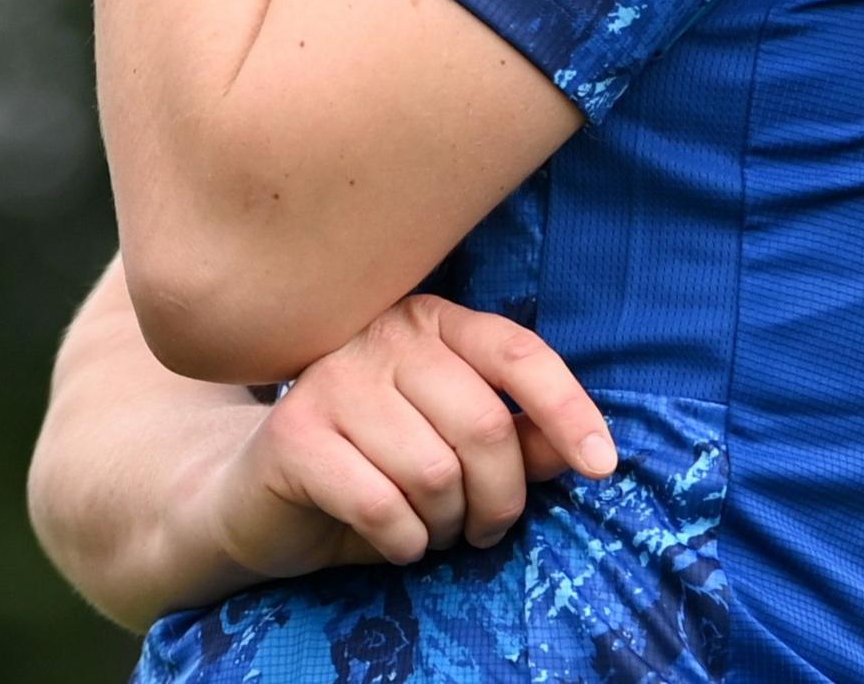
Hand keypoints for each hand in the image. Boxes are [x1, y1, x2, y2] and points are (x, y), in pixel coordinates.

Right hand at [195, 295, 618, 578]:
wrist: (262, 499)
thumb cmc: (375, 469)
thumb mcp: (458, 454)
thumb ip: (519, 441)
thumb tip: (586, 451)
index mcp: (428, 322)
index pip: (516, 352)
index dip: (567, 410)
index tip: (601, 467)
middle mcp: (376, 336)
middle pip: (482, 426)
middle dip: (498, 500)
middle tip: (480, 527)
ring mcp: (328, 380)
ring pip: (434, 472)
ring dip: (445, 525)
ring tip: (427, 526)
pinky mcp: (293, 434)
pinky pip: (384, 506)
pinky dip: (403, 542)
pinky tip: (391, 538)